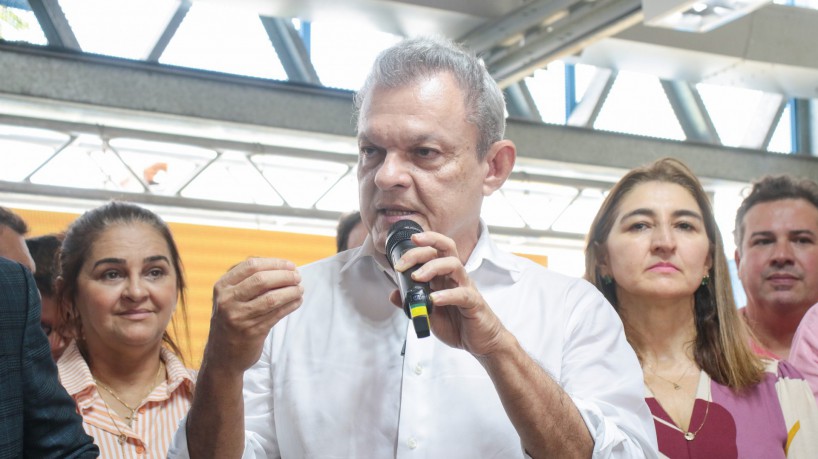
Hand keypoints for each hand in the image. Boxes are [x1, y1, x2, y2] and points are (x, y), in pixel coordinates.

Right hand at [205, 258, 302, 373]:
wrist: (222, 356)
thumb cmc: (231, 320)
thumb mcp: (229, 297)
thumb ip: (246, 279)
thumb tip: (277, 265)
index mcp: (222, 286)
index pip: (251, 266)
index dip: (274, 263)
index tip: (290, 265)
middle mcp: (228, 300)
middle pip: (262, 280)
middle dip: (285, 276)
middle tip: (297, 277)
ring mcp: (239, 317)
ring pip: (272, 298)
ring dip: (291, 291)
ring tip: (300, 289)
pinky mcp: (252, 332)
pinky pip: (277, 314)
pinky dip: (290, 305)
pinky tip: (297, 301)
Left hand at [389, 231, 509, 356]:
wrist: (481, 343)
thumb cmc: (458, 325)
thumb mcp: (428, 314)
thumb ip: (412, 302)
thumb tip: (393, 293)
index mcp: (445, 277)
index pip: (434, 251)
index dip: (418, 249)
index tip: (399, 257)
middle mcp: (456, 278)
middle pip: (446, 249)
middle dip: (423, 249)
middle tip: (404, 262)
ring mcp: (466, 288)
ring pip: (454, 265)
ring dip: (432, 267)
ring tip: (417, 277)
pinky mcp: (474, 303)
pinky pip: (462, 294)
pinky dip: (446, 295)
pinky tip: (433, 299)